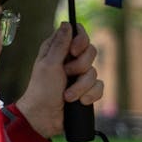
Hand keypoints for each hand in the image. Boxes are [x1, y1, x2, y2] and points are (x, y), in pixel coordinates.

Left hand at [15, 23, 103, 137]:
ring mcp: (79, 76)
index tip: (73, 51)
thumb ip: (60, 44)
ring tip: (68, 96)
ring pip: (95, 72)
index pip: (79, 34)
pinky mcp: (87, 90)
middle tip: (67, 74)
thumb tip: (67, 23)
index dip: (81, 40)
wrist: (45, 117)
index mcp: (58, 50)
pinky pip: (99, 87)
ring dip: (81, 87)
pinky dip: (89, 96)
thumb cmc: (41, 90)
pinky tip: (79, 102)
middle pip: (91, 52)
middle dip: (80, 67)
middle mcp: (70, 61)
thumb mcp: (49, 64)